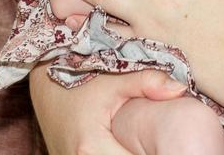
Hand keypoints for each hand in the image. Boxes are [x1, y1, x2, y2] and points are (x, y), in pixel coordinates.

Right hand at [30, 62, 185, 154]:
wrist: (43, 79)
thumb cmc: (77, 76)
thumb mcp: (113, 77)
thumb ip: (148, 83)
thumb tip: (180, 90)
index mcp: (92, 148)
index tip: (174, 146)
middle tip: (165, 144)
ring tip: (151, 145)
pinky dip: (121, 153)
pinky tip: (134, 145)